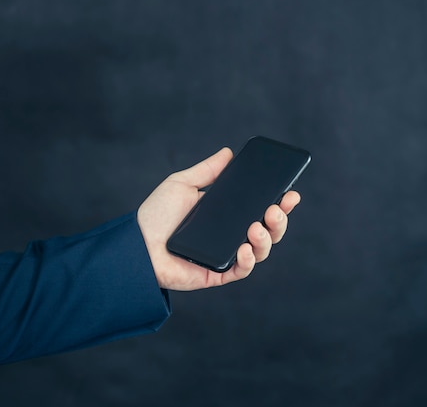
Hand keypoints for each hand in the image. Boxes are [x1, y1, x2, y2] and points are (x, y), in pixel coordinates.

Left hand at [137, 147, 300, 290]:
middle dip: (279, 220)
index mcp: (226, 215)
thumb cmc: (156, 215)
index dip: (280, 202)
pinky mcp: (216, 273)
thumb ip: (207, 171)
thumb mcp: (182, 185)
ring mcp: (225, 255)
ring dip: (266, 239)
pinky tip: (245, 247)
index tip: (291, 192)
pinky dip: (248, 260)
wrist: (135, 244)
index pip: (260, 209)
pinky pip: (241, 270)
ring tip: (257, 226)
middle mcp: (230, 235)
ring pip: (260, 251)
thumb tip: (228, 153)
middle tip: (276, 208)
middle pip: (267, 231)